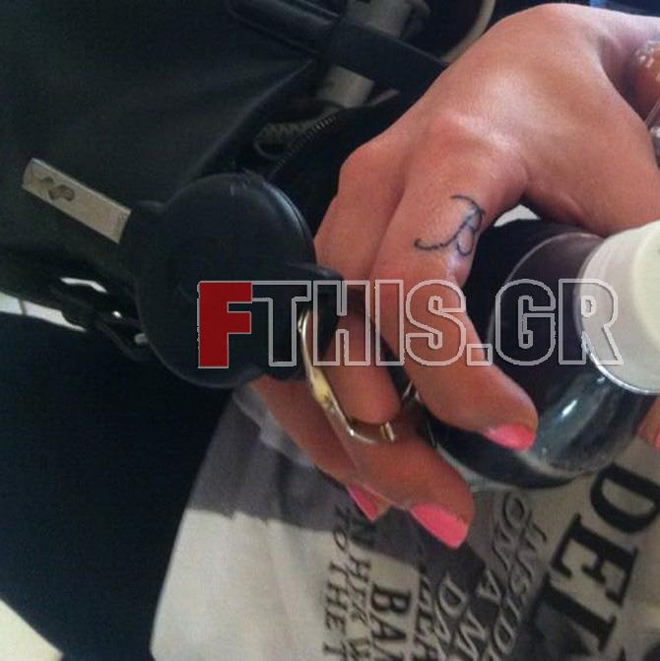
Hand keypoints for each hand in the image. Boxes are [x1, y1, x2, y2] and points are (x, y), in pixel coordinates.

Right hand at [254, 4, 659, 545]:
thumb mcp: (629, 190)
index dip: (451, 372)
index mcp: (450, 161)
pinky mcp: (334, 241)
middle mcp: (373, 190)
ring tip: (400, 498)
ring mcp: (340, 214)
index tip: (512, 430)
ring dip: (344, 432)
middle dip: (384, 435)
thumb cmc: (574, 115)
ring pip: (309, 340)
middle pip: (345, 329)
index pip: (414, 283)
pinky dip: (321, 402)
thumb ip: (653, 293)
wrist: (519, 64)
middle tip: (447, 509)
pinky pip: (303, 332)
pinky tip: (354, 456)